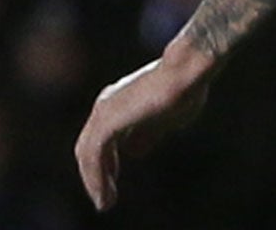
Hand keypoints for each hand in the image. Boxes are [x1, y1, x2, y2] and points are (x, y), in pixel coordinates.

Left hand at [75, 40, 214, 210]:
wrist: (186, 73)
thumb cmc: (181, 90)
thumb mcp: (162, 118)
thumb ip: (145, 132)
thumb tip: (132, 150)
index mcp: (118, 103)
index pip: (101, 138)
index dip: (105, 162)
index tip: (111, 183)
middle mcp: (106, 104)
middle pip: (89, 146)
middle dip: (97, 174)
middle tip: (105, 199)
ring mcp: (105, 111)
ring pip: (88, 154)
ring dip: (94, 181)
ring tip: (104, 203)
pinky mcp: (108, 120)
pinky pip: (94, 156)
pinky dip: (96, 178)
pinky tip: (105, 195)